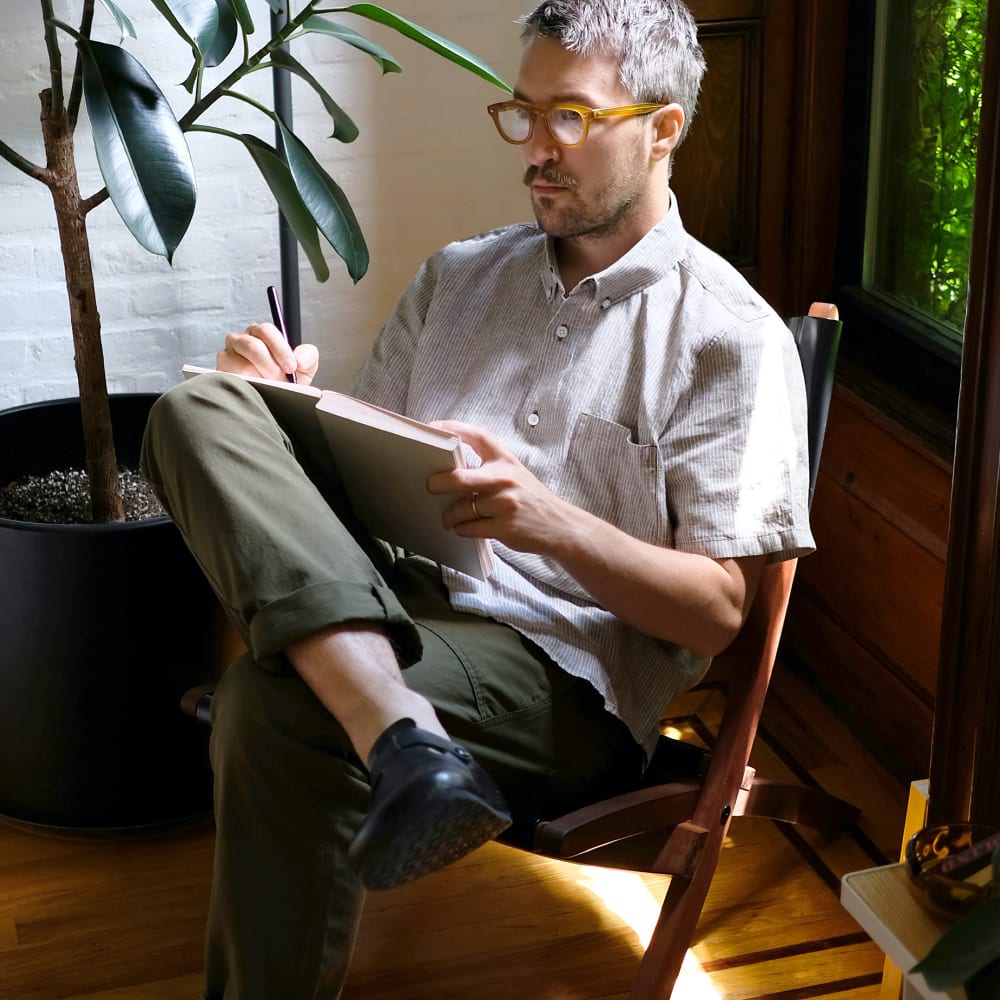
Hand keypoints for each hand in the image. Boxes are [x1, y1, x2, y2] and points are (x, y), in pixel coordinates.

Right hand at [216, 323, 319, 385]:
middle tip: (281, 381)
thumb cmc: (286, 379)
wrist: (273, 399)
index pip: (266, 331)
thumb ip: (308, 356)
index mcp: (260, 333)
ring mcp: (227, 356)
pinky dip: (247, 386)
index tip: (291, 367)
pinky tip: (256, 391)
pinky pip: (231, 378)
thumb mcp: (304, 367)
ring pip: (242, 365)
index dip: (280, 349)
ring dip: (260, 379)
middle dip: (271, 367)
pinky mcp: (219, 373)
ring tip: (269, 387)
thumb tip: (299, 359)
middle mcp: (240, 340)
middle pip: (252, 346)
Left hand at [429, 421, 571, 554]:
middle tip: (430, 486)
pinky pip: (469, 528)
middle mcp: (505, 479)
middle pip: (460, 478)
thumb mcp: (515, 473)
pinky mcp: (504, 527)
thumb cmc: (531, 499)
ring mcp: (504, 503)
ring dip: (449, 515)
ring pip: (461, 508)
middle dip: (438, 483)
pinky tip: (463, 527)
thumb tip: (450, 469)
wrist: (560, 525)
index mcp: (506, 460)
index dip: (453, 429)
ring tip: (449, 517)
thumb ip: (488, 468)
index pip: (477, 436)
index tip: (433, 429)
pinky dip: (461, 529)